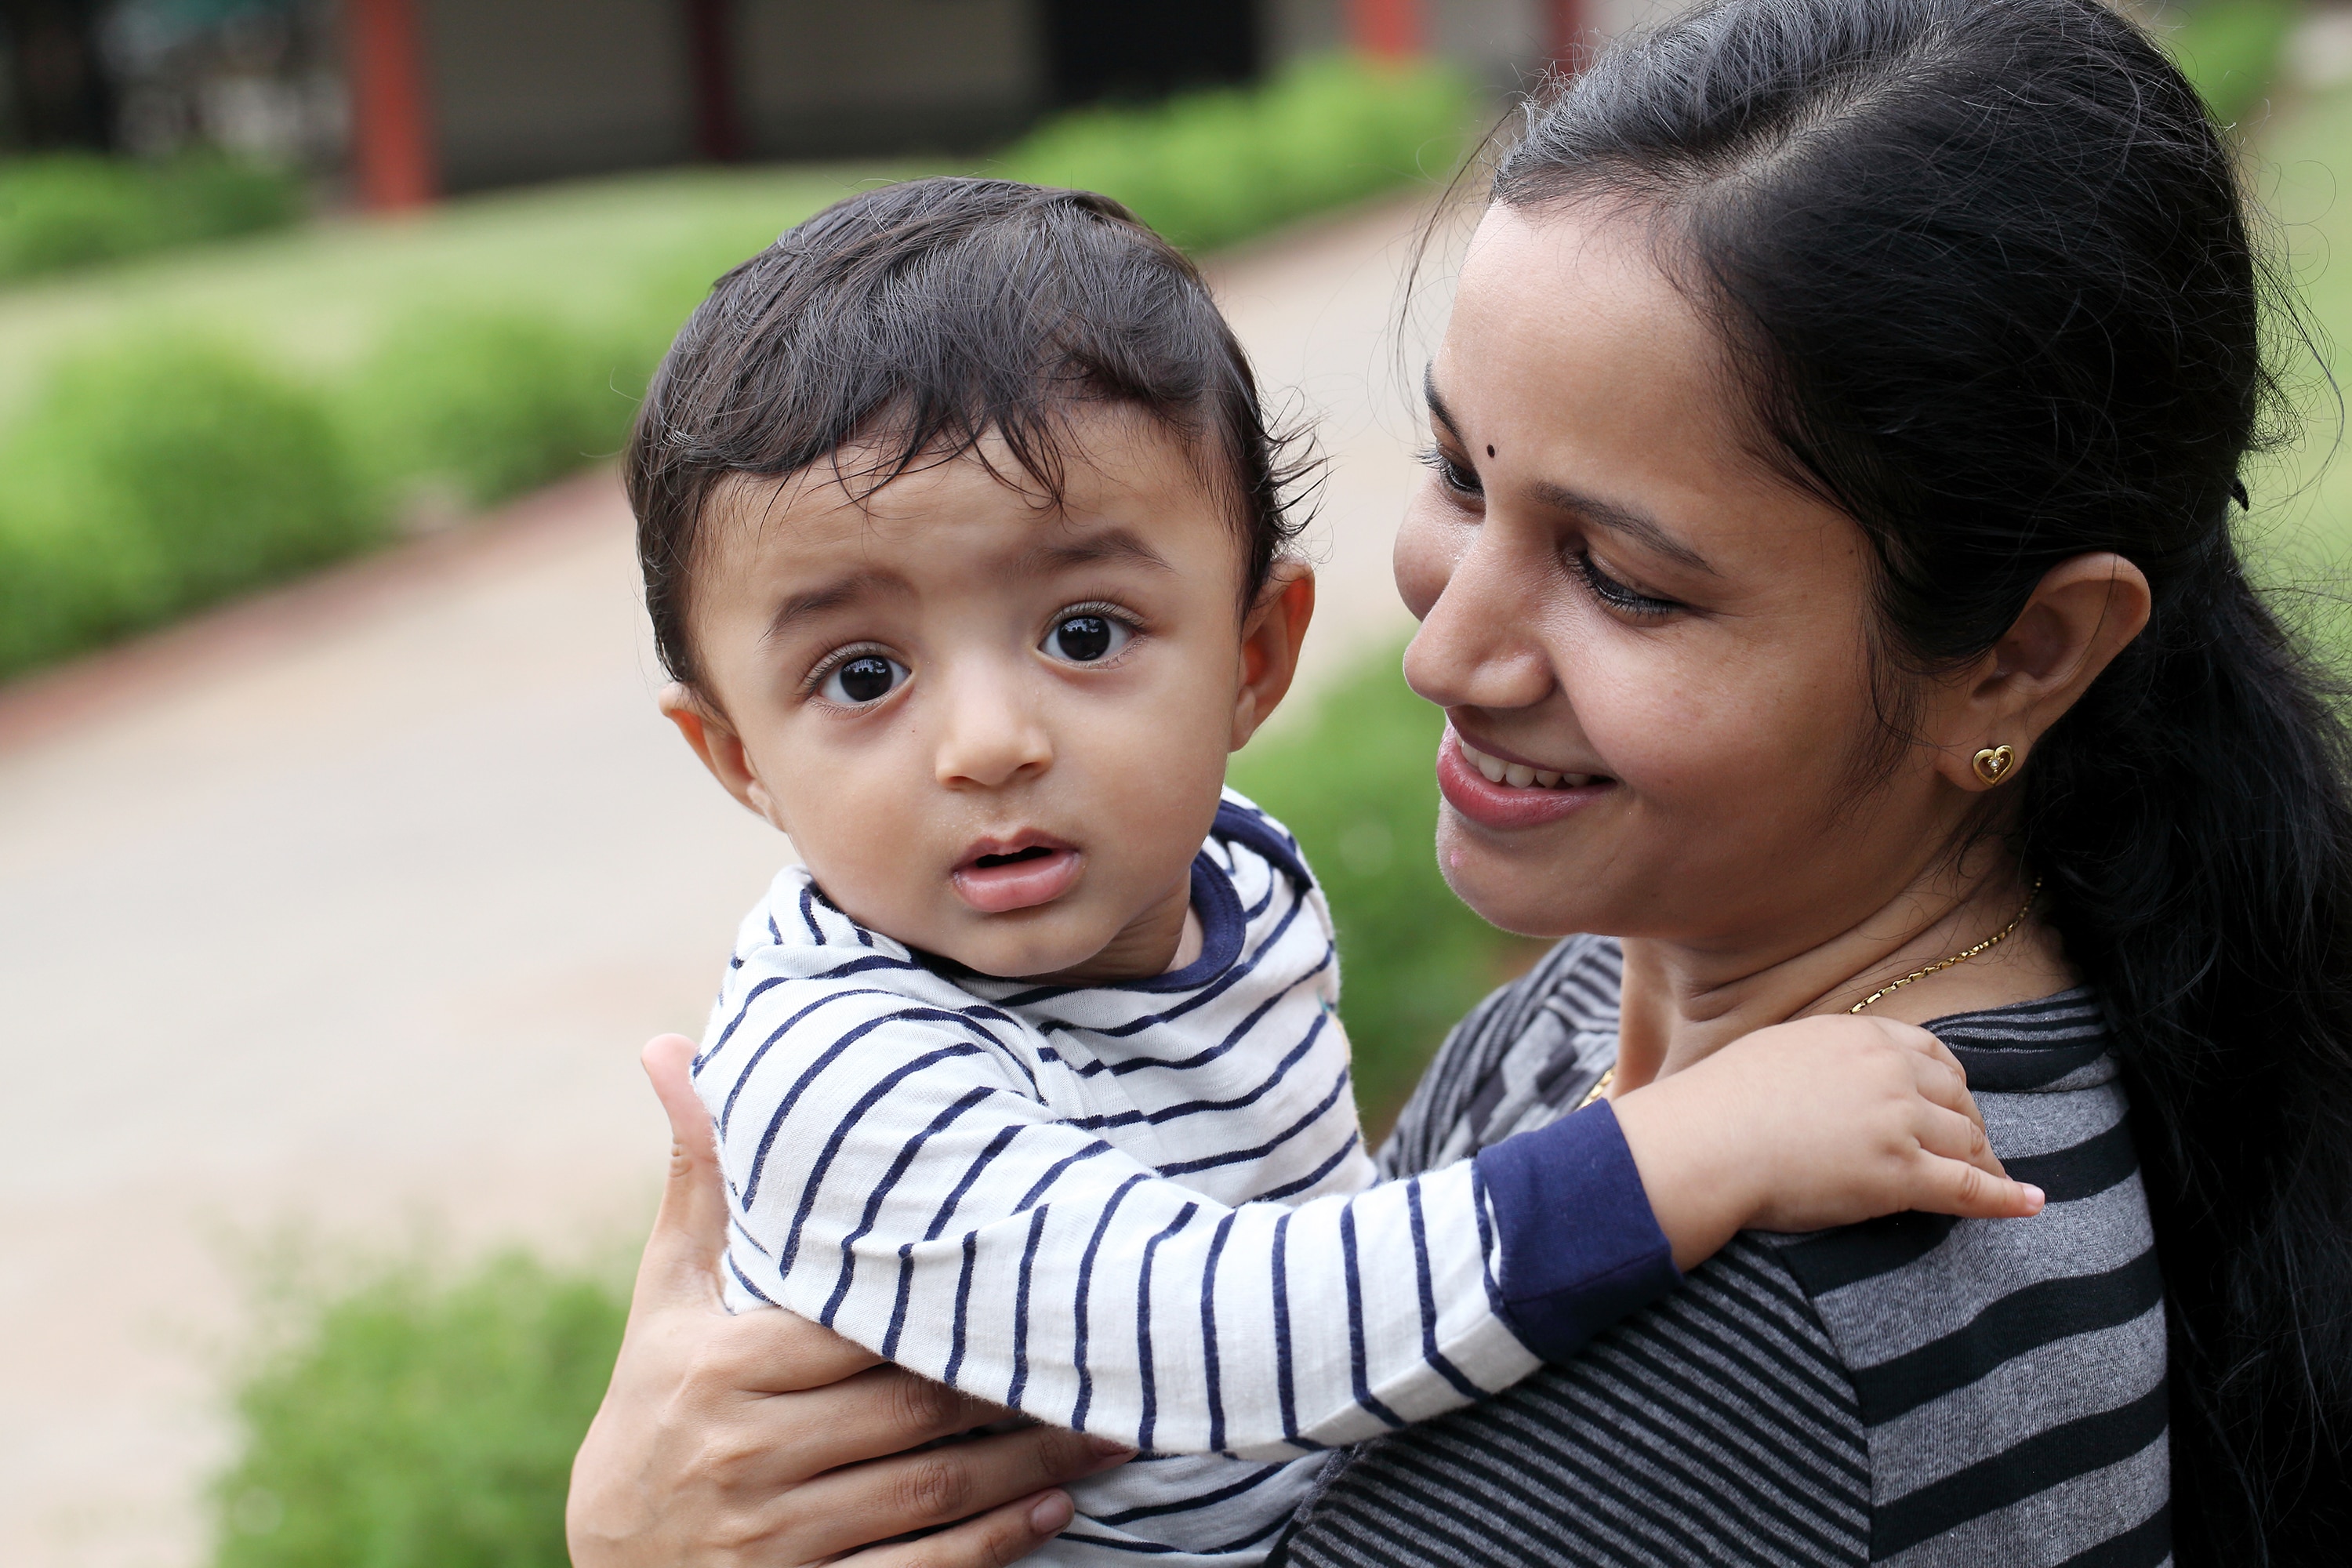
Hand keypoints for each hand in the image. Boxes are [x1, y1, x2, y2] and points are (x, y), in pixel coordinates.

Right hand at [566, 1035, 1130, 1566]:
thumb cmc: (656, 1408)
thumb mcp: (668, 1300)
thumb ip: (698, 1182)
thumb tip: (672, 1045)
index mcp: (721, 1366)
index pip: (859, 1326)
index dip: (953, 1304)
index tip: (1036, 1272)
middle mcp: (748, 1453)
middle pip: (913, 1409)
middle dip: (1017, 1383)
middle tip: (1110, 1348)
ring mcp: (777, 1537)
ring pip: (932, 1491)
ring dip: (1033, 1463)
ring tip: (1114, 1426)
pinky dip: (997, 1544)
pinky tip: (1057, 1508)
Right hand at [1610, 1014, 2042, 1269]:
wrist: (1703, 1143)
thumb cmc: (1719, 1103)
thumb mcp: (1775, 1052)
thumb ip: (1819, 1058)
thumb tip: (1829, 1077)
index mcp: (1859, 1036)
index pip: (1931, 1053)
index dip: (1951, 1083)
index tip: (1954, 1103)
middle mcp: (1889, 1071)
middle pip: (1956, 1097)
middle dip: (1970, 1124)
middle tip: (1975, 1149)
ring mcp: (1898, 1121)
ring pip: (1966, 1140)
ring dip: (1985, 1161)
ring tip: (2000, 1182)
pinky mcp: (1899, 1173)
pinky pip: (1969, 1187)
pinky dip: (2005, 1197)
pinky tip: (2030, 1203)